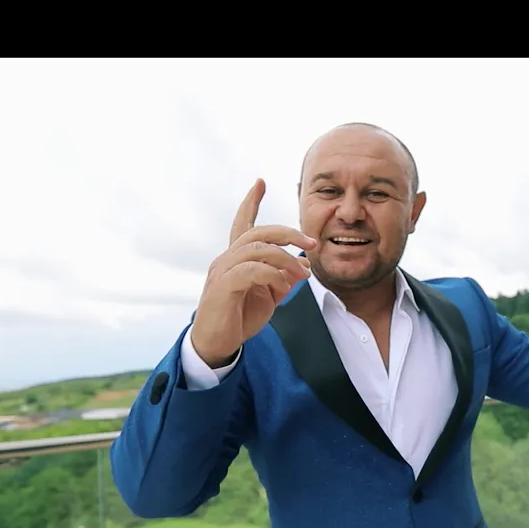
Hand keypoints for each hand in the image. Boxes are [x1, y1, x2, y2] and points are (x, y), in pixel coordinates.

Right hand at [189, 179, 315, 367]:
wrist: (217, 344)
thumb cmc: (239, 318)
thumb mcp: (268, 297)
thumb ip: (282, 279)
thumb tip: (302, 268)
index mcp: (236, 259)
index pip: (242, 224)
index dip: (250, 203)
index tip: (260, 183)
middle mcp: (226, 259)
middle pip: (258, 233)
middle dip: (288, 233)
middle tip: (311, 243)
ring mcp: (222, 271)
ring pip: (257, 250)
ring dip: (286, 259)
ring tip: (302, 274)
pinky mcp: (223, 287)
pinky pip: (251, 270)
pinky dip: (272, 275)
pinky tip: (283, 286)